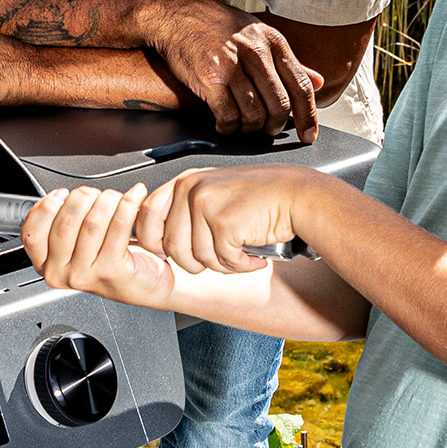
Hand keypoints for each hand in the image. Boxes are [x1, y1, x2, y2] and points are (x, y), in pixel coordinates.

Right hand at [21, 184, 176, 306]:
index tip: (61, 195)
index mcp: (47, 266)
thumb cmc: (113, 260)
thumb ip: (59, 225)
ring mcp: (86, 274)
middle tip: (96, 195)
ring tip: (117, 198)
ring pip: (92, 222)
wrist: (148, 283)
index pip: (32, 233)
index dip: (45, 207)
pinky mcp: (112, 270)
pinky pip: (118, 226)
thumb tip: (58, 197)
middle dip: (83, 198)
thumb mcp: (76, 245)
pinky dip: (128, 205)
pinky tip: (134, 197)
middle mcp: (63, 273)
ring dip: (107, 200)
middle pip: (65, 222)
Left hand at [134, 167, 316, 273]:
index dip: (152, 240)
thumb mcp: (215, 194)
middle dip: (194, 263)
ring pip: (198, 257)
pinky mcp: (224, 222)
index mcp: (185, 181)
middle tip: (217, 261)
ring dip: (222, 266)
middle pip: (171, 246)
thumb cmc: (262, 197)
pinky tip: (253, 257)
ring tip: (240, 256)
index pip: (147, 214)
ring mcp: (206, 205)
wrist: (298, 195)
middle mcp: (191, 190)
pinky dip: (241, 266)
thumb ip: (187, 211)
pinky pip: (223, 260)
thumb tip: (161, 243)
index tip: (165, 253)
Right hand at [146, 0, 323, 139]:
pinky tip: (224, 125)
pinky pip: (228, 116)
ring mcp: (233, 67)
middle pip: (280, 105)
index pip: (301, 85)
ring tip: (243, 127)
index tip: (309, 134)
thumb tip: (319, 81)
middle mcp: (256, 54)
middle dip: (275, 126)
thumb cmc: (216, 25)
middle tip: (267, 131)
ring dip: (250, 129)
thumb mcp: (258, 34)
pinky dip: (228, 128)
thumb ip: (287, 61)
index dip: (308, 115)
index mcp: (273, 42)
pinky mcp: (210, 80)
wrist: (177, 16)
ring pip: (254, 114)